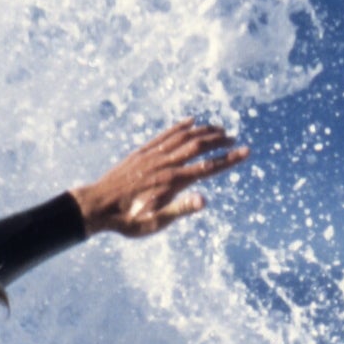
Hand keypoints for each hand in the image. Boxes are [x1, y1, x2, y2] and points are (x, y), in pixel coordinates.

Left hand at [71, 119, 246, 238]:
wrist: (96, 206)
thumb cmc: (126, 219)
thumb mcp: (154, 222)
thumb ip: (180, 210)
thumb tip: (205, 201)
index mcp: (172, 182)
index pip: (208, 167)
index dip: (229, 159)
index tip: (247, 151)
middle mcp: (164, 164)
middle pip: (198, 146)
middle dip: (219, 141)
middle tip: (235, 139)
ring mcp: (152, 155)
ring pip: (183, 137)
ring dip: (203, 131)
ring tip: (219, 128)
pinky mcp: (141, 152)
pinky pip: (164, 134)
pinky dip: (179, 126)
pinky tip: (190, 120)